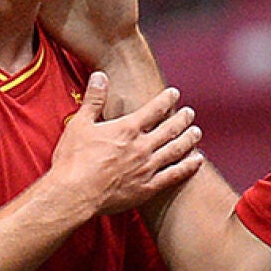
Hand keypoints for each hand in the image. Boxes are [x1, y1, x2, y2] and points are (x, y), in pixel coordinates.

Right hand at [47, 71, 200, 217]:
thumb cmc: (73, 160)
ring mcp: (147, 168)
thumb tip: (100, 76)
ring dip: (189, 140)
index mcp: (127, 129)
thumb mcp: (80, 124)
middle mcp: (142, 147)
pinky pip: (173, 175)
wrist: (74, 194)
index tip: (174, 93)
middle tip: (190, 113)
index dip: (166, 100)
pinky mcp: (147, 188)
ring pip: (176, 150)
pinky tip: (196, 161)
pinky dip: (188, 167)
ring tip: (197, 133)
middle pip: (170, 129)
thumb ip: (94, 99)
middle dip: (182, 119)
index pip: (153, 110)